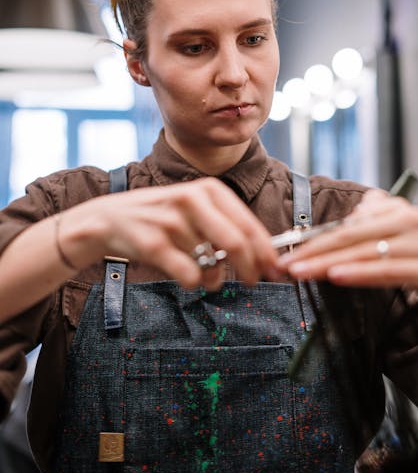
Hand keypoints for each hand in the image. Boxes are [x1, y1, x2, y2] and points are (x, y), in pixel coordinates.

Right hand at [62, 177, 279, 290]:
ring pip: (212, 265)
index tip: (276, 270)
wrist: (109, 219)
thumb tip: (265, 257)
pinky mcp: (154, 243)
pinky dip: (193, 283)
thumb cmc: (161, 216)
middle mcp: (192, 200)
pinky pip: (189, 276)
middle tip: (253, 282)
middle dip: (251, 270)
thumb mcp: (196, 209)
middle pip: (236, 244)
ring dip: (215, 279)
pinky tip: (186, 276)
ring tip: (206, 275)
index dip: (266, 252)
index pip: (249, 226)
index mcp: (208, 189)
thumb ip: (227, 227)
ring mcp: (171, 220)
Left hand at [276, 189, 417, 286]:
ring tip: (298, 270)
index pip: (347, 228)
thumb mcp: (401, 236)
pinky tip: (336, 275)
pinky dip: (361, 272)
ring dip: (326, 262)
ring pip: (364, 251)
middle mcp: (407, 223)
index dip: (315, 240)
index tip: (287, 252)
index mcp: (396, 216)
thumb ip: (376, 232)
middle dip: (312, 251)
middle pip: (349, 236)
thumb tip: (346, 234)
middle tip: (281, 264)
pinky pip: (389, 269)